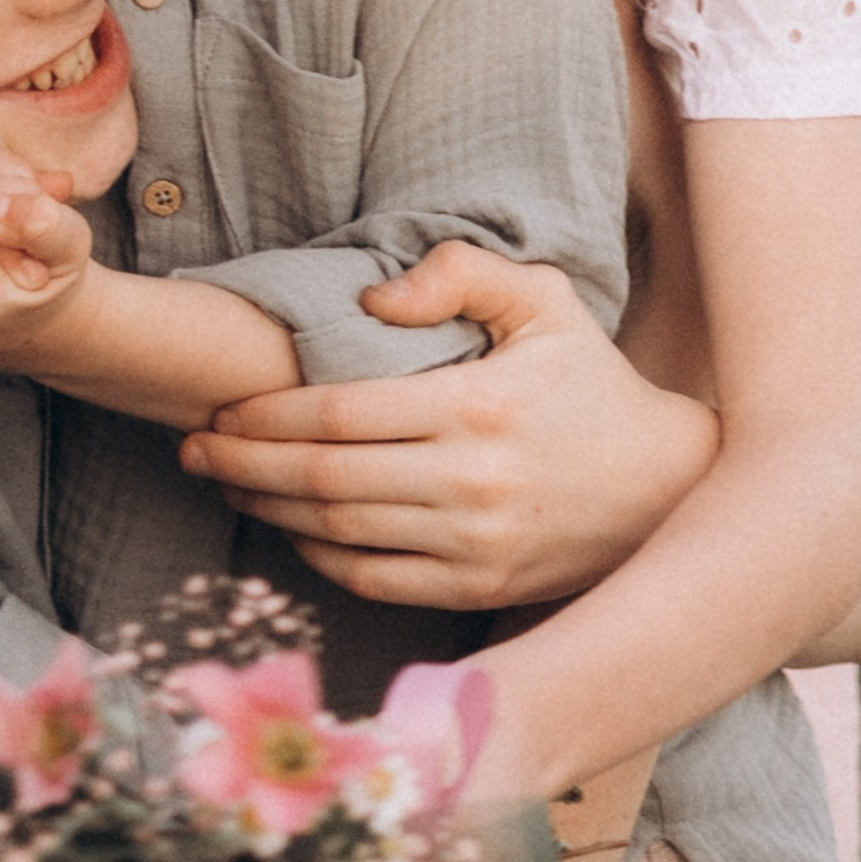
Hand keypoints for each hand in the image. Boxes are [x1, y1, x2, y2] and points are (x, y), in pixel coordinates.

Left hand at [179, 242, 718, 609]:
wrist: (667, 486)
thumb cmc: (591, 385)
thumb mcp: (546, 302)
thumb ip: (462, 273)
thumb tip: (373, 299)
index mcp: (477, 406)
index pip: (338, 413)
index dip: (264, 412)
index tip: (221, 404)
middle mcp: (470, 482)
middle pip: (320, 476)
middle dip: (241, 462)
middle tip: (193, 446)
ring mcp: (472, 545)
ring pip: (335, 532)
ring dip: (265, 507)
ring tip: (223, 481)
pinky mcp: (478, 588)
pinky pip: (371, 578)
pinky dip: (317, 555)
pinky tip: (288, 526)